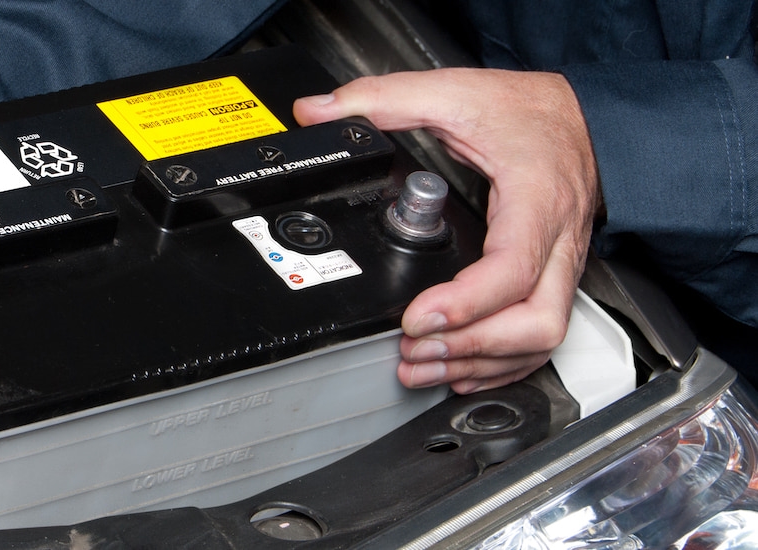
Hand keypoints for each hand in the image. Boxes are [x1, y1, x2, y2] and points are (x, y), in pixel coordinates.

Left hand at [294, 68, 600, 392]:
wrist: (585, 114)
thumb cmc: (530, 110)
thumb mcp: (454, 91)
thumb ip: (384, 98)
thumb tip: (317, 112)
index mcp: (536, 199)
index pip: (513, 269)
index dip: (465, 304)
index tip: (415, 317)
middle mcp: (558, 240)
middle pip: (537, 321)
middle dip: (472, 347)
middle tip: (413, 349)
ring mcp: (563, 264)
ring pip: (542, 337)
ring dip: (481, 363)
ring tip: (423, 365)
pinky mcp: (558, 278)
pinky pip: (542, 336)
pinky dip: (501, 361)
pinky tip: (461, 367)